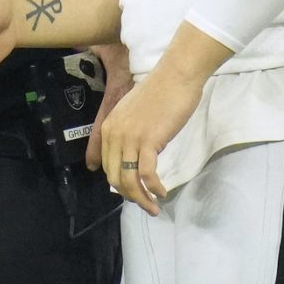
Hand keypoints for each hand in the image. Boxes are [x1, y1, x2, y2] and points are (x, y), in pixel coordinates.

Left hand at [95, 68, 203, 215]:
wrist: (176, 76)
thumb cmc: (160, 93)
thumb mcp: (133, 115)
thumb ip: (128, 135)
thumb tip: (133, 160)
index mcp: (108, 128)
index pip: (107, 167)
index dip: (120, 185)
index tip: (133, 194)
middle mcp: (114, 134)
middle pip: (115, 178)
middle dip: (130, 196)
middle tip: (146, 204)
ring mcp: (130, 138)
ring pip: (129, 180)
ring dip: (142, 199)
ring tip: (154, 207)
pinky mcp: (148, 141)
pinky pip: (146, 175)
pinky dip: (154, 188)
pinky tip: (162, 192)